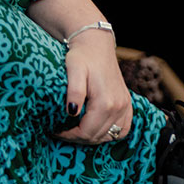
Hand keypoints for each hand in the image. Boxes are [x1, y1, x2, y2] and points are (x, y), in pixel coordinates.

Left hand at [55, 27, 132, 144]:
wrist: (96, 45)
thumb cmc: (82, 56)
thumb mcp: (73, 70)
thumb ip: (74, 91)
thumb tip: (72, 112)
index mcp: (105, 102)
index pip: (87, 132)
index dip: (70, 136)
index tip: (56, 132)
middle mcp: (119, 107)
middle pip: (98, 136)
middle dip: (78, 138)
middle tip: (62, 132)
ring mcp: (125, 106)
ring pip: (111, 136)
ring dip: (93, 138)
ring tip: (76, 132)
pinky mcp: (127, 104)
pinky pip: (123, 129)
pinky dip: (111, 134)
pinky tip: (97, 129)